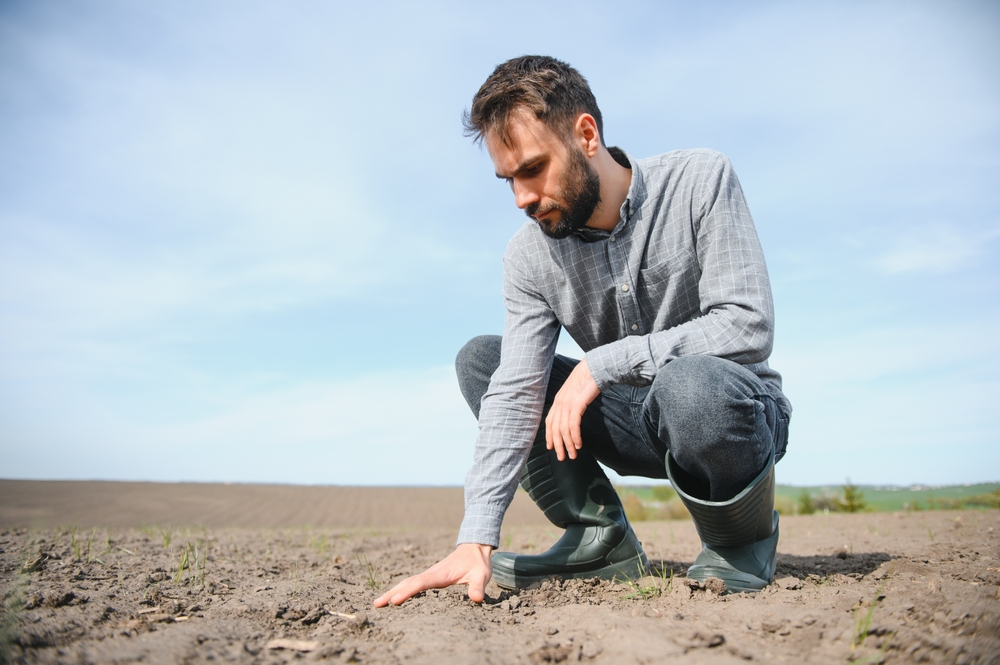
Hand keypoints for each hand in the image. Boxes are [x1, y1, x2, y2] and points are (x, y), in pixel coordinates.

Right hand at [373, 543, 492, 606]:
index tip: (395, 600)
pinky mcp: (431, 577)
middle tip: (376, 604)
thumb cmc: (478, 563)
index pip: (421, 583)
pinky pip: (413, 584)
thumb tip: (477, 599)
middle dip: (392, 592)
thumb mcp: (482, 575)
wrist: (474, 547)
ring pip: (408, 582)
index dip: (408, 592)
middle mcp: (432, 573)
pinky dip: (401, 589)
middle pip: (408, 583)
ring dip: (393, 591)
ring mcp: (430, 574)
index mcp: (441, 574)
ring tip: (378, 602)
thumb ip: (478, 587)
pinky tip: (395, 597)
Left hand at [545, 357, 599, 460]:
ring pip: (563, 429)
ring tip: (573, 454)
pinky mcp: (577, 404)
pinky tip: (578, 444)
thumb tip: (574, 413)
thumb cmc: (588, 379)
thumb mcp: (576, 392)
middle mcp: (560, 402)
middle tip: (562, 457)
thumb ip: (572, 402)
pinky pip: (573, 425)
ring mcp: (567, 403)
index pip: (549, 422)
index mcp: (558, 400)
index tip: (551, 447)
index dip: (549, 436)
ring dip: (568, 444)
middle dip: (558, 445)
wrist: (595, 367)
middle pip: (555, 429)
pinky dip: (575, 436)